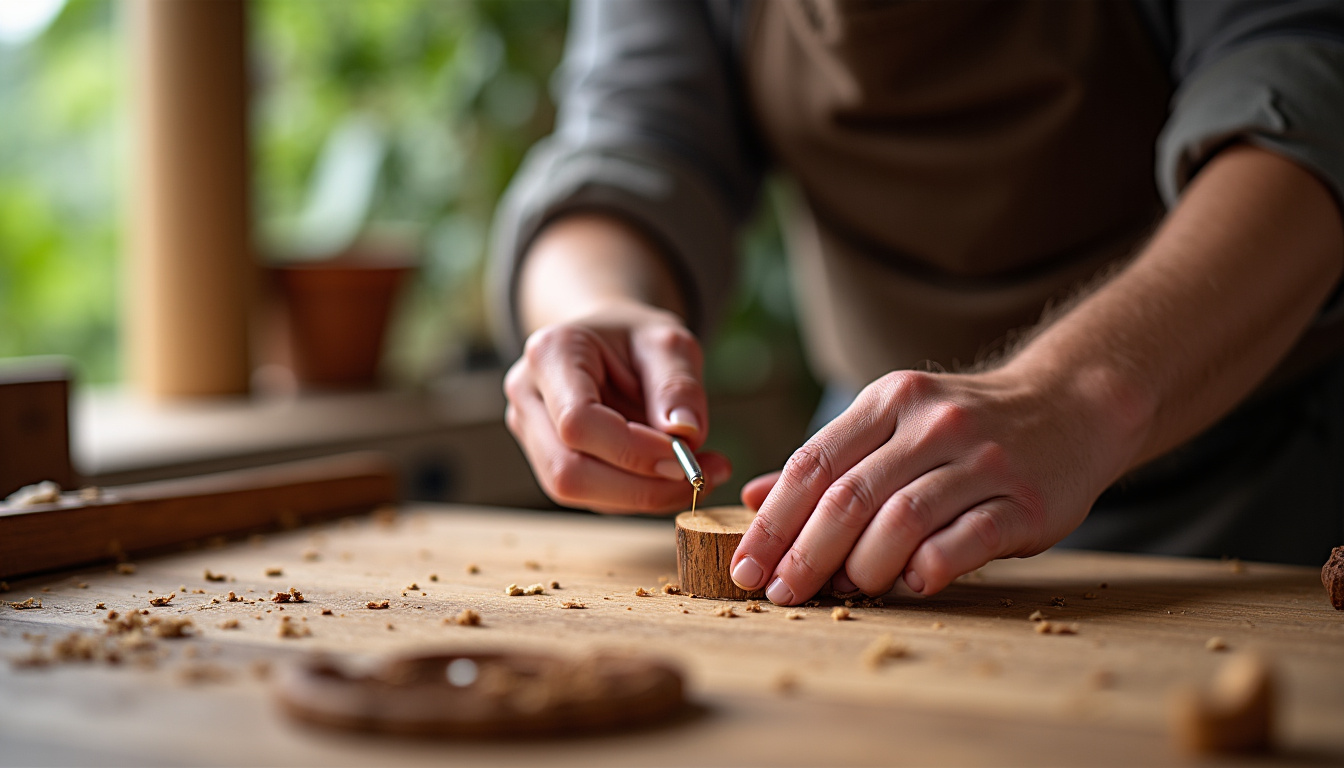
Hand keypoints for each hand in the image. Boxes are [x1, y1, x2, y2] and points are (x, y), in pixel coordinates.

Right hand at [504, 300, 730, 513]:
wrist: (610, 343)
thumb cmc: (637, 339)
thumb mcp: (669, 343)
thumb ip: (678, 384)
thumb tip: (686, 434)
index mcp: (549, 353)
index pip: (577, 420)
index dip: (632, 450)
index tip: (685, 454)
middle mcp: (528, 396)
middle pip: (567, 470)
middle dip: (640, 487)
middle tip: (702, 479)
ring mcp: (530, 432)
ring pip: (576, 491)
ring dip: (642, 496)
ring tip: (698, 474)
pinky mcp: (547, 460)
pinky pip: (590, 495)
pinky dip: (637, 495)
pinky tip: (673, 477)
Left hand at [730, 367, 1141, 602]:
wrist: (1072, 404)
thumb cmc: (966, 426)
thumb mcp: (894, 422)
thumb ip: (830, 460)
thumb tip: (752, 496)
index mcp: (889, 401)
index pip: (813, 463)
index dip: (773, 522)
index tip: (746, 567)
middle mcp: (933, 424)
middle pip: (850, 495)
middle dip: (805, 553)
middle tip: (782, 593)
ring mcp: (983, 460)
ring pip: (902, 519)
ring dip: (863, 566)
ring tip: (847, 590)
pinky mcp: (1028, 500)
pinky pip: (967, 540)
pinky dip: (930, 568)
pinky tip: (912, 584)